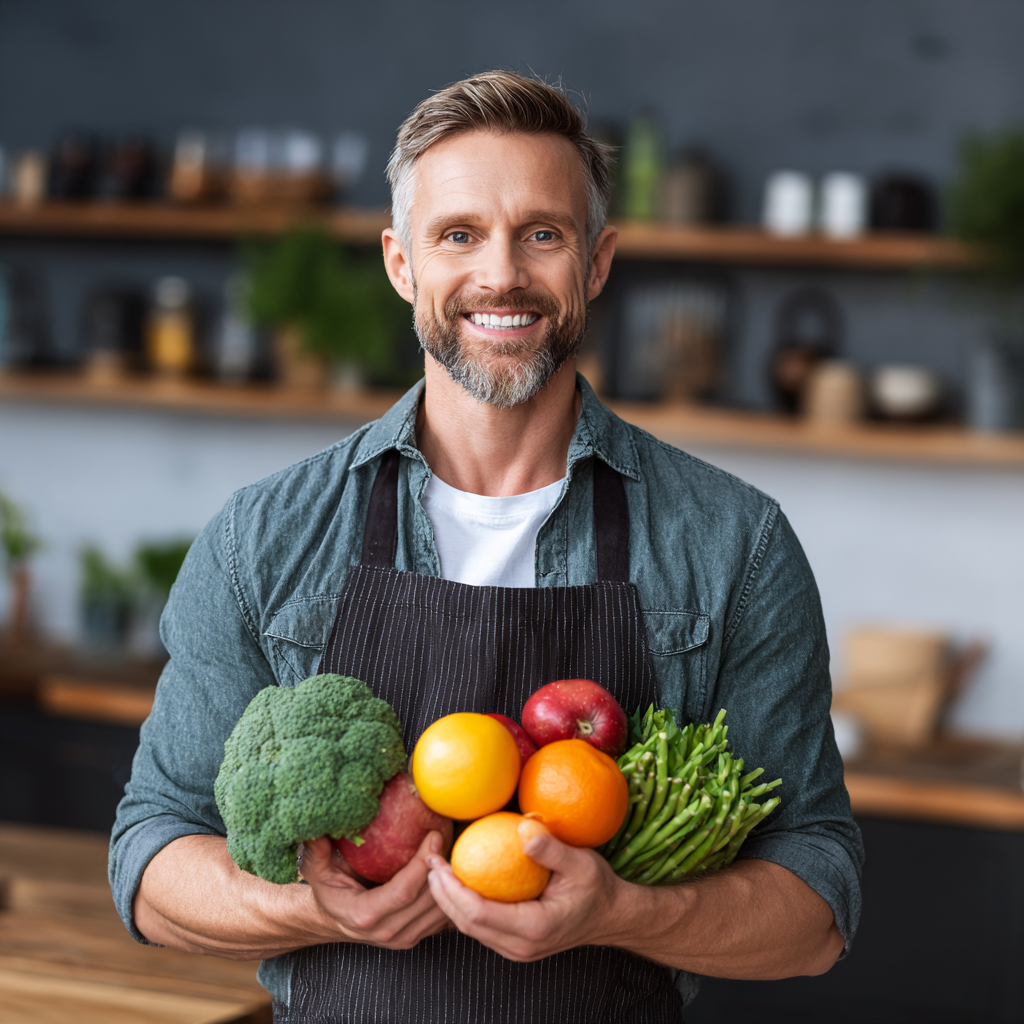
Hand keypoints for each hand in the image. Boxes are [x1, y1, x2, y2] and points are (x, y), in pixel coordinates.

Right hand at [300, 830, 449, 949]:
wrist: (335, 919)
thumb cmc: (328, 889)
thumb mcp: (315, 869)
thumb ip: (315, 851)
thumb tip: (315, 829)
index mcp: (365, 915)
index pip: (404, 891)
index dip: (421, 863)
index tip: (433, 835)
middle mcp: (388, 931)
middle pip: (428, 900)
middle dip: (442, 867)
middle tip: (450, 834)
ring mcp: (405, 937)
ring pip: (441, 910)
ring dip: (451, 879)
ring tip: (453, 846)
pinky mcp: (418, 935)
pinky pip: (444, 916)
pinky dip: (452, 892)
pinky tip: (452, 867)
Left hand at [426, 824, 625, 961]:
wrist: (610, 915)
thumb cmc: (598, 888)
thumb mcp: (581, 862)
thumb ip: (551, 849)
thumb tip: (524, 828)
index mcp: (533, 927)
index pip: (477, 913)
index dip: (451, 889)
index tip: (437, 862)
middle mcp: (520, 946)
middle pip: (466, 924)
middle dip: (440, 894)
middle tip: (427, 861)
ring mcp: (516, 949)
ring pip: (469, 929)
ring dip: (448, 901)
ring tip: (434, 869)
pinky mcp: (513, 943)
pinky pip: (479, 927)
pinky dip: (462, 905)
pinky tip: (456, 881)